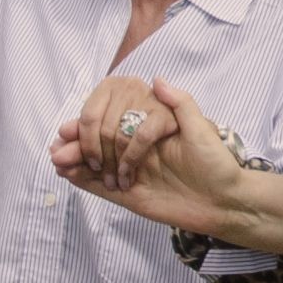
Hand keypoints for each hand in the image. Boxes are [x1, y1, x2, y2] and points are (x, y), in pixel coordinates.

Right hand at [53, 77, 250, 229]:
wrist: (226, 203)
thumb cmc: (218, 165)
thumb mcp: (203, 130)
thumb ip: (181, 105)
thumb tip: (157, 79)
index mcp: (150, 126)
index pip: (112, 118)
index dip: (91, 122)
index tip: (76, 125)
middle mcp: (137, 147)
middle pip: (98, 141)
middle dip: (79, 143)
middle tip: (60, 149)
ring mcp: (131, 171)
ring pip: (94, 163)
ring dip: (73, 159)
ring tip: (56, 159)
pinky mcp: (129, 196)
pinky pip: (99, 187)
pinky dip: (81, 180)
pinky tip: (66, 174)